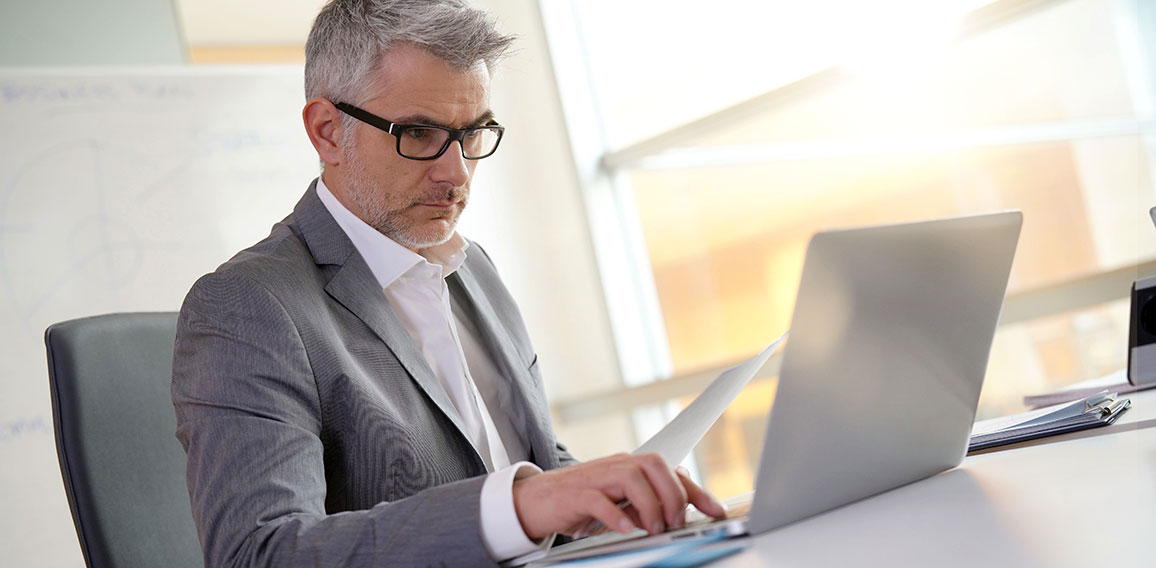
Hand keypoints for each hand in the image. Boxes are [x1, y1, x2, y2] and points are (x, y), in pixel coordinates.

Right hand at [511, 453, 725, 540]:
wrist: (536, 501)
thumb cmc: (581, 501)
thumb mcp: (620, 501)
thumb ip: (645, 501)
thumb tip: (677, 509)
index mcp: (631, 467)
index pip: (671, 471)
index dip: (697, 491)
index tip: (716, 511)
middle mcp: (617, 466)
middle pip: (655, 465)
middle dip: (672, 495)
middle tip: (675, 523)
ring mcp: (596, 477)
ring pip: (632, 478)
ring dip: (650, 505)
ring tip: (653, 528)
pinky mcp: (576, 494)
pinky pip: (599, 500)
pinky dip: (616, 515)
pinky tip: (625, 529)